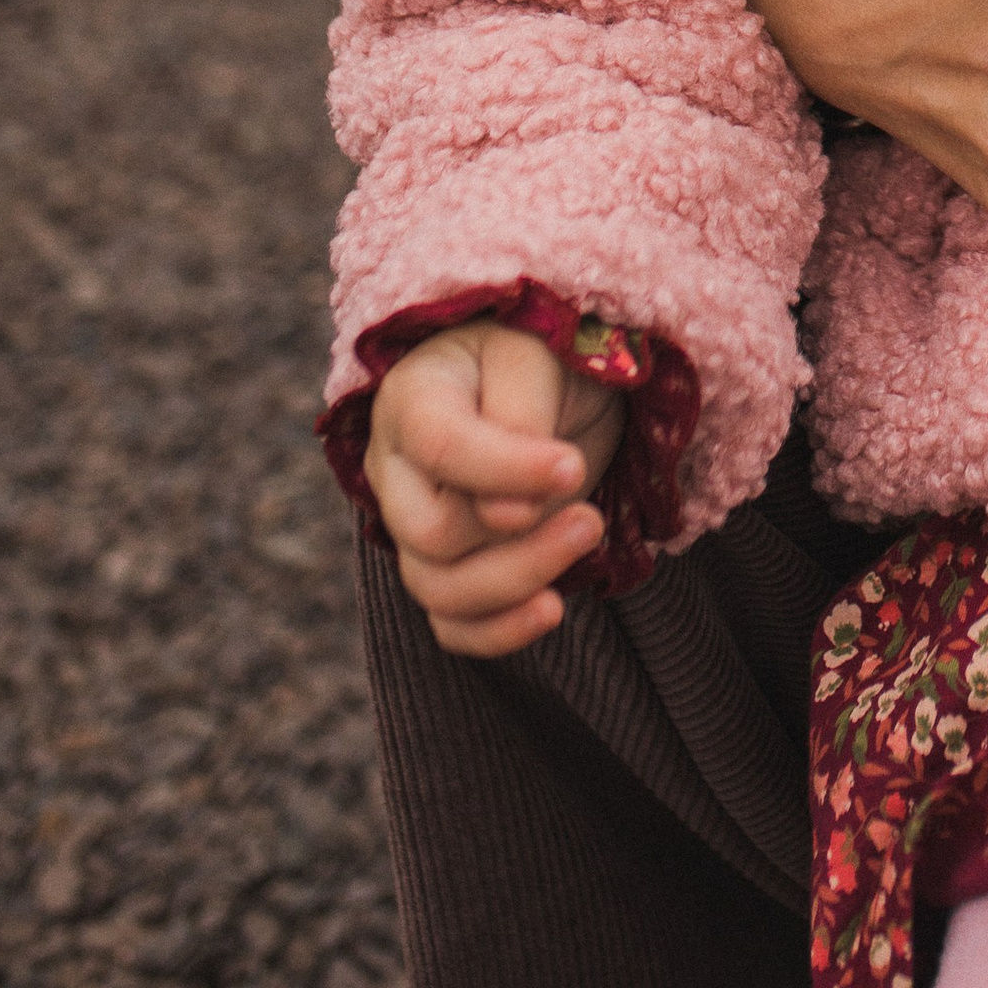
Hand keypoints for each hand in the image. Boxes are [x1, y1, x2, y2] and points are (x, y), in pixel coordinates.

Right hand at [365, 322, 625, 659]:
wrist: (550, 381)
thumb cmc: (540, 357)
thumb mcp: (538, 355)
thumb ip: (521, 420)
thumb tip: (509, 517)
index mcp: (413, 397)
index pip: (439, 446)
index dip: (504, 469)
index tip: (571, 468)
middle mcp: (398, 468)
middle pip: (431, 534)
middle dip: (517, 538)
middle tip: (589, 516)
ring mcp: (414, 525)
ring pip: (439, 589)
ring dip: (520, 581)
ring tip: (588, 536)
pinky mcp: (445, 568)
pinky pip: (451, 625)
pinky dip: (499, 631)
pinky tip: (553, 610)